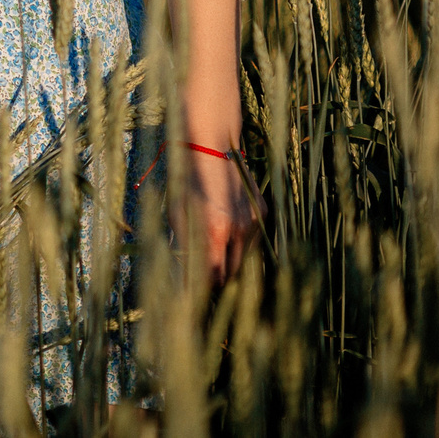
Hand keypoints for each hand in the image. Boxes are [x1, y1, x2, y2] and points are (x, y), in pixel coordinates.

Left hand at [178, 144, 261, 281]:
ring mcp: (254, 221)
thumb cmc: (186, 180)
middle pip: (232, 272)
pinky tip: (227, 231)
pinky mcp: (263, 212)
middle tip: (204, 281)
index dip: (203, 287)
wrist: (210, 146)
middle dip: (218, 279)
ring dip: (231, 261)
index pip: (213, 276)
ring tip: (214, 257)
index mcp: (214, 230)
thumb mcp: (176, 213)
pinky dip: (240, 242)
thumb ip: (183, 245)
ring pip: (245, 257)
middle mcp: (239, 229)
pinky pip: (252, 238)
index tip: (193, 293)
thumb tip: (182, 274)